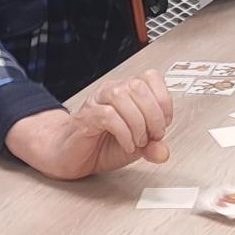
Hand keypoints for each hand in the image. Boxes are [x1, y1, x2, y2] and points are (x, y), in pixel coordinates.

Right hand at [5, 70, 174, 179]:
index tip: (164, 123)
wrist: (70, 156)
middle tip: (153, 136)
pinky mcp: (85, 117)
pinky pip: (107, 115)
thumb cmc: (99, 144)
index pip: (150, 78)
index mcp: (127, 92)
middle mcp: (112, 92)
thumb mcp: (136, 147)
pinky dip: (123, 132)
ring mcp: (97, 102)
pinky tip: (126, 143)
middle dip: (153, 114)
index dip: (164, 100)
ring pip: (122, 96)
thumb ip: (152, 147)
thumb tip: (164, 151)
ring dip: (138, 122)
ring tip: (139, 141)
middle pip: (138, 86)